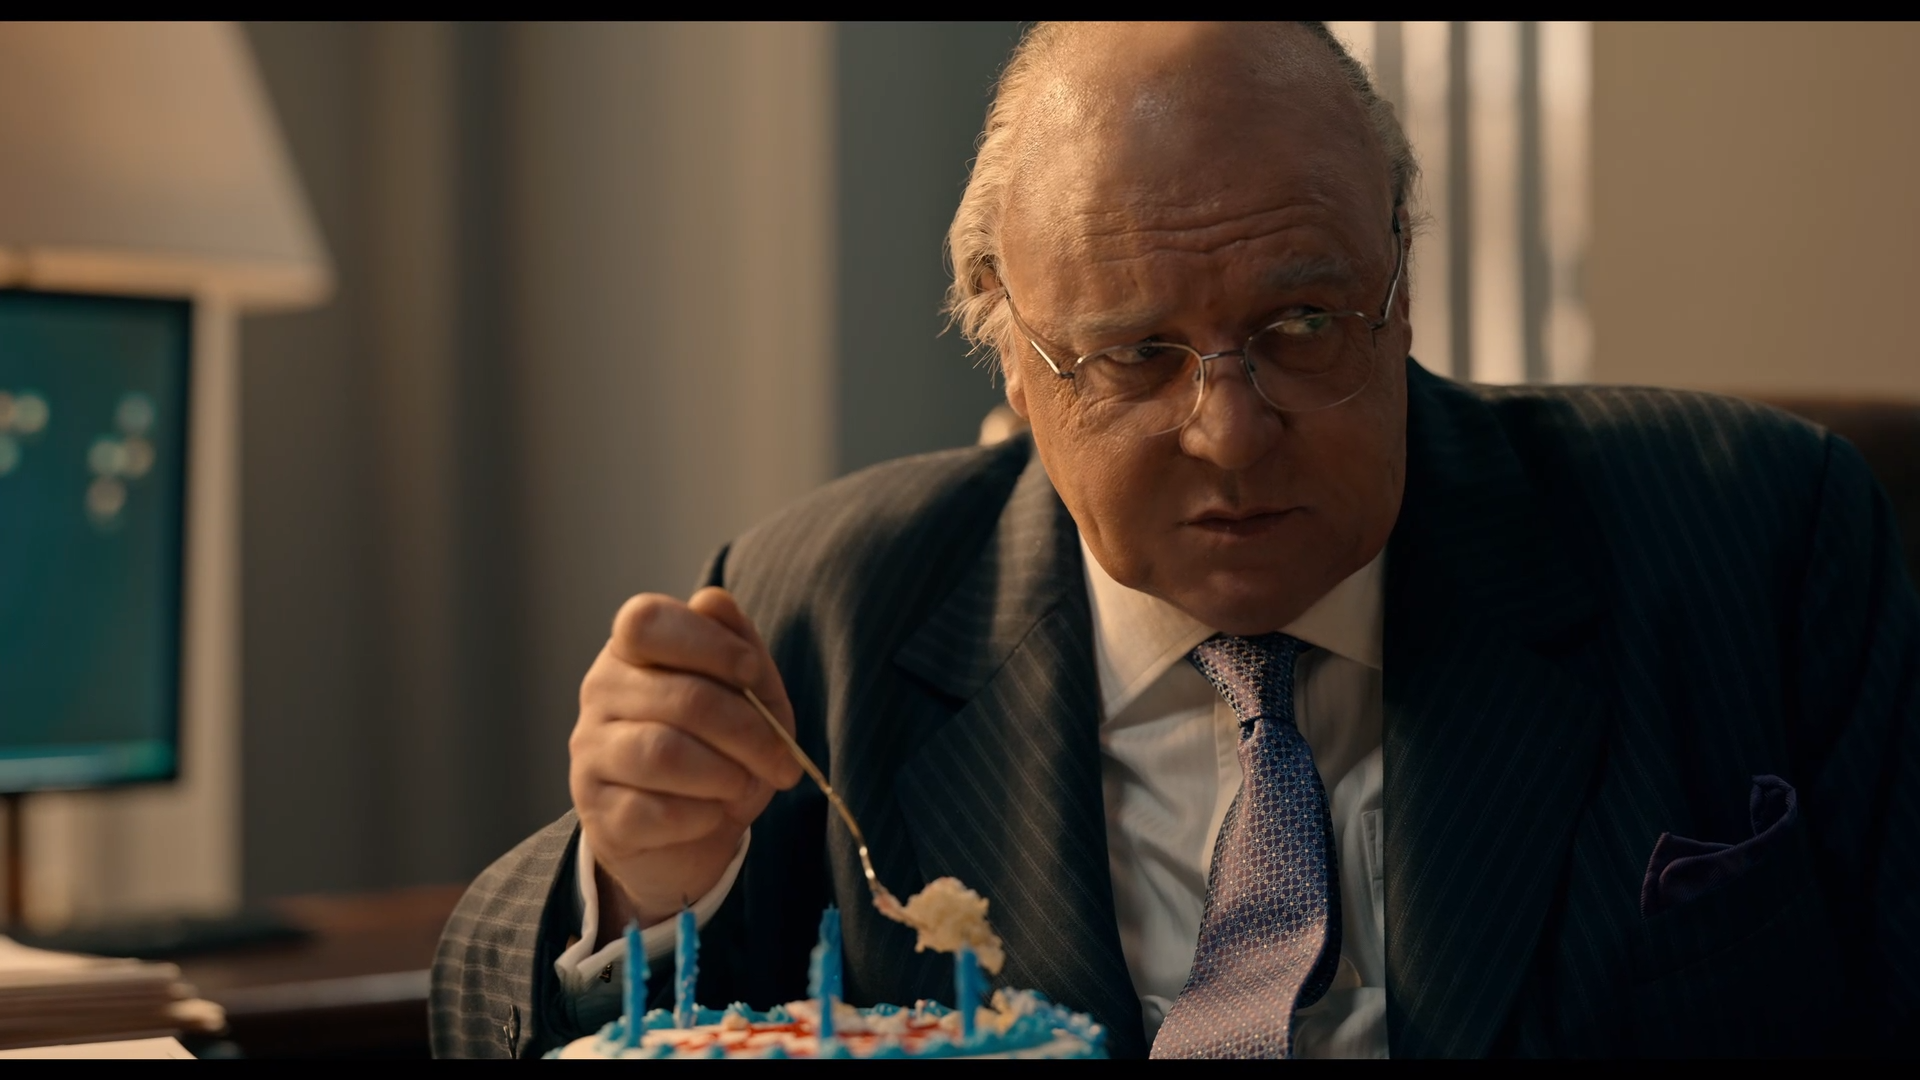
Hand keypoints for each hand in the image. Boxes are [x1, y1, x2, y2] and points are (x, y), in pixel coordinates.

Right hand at [569, 586, 802, 932]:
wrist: (686, 837)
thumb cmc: (718, 749)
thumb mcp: (745, 695)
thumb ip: (736, 647)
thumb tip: (714, 601)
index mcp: (632, 650)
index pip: (647, 621)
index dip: (709, 643)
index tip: (753, 673)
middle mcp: (600, 693)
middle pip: (682, 698)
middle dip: (750, 732)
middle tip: (783, 762)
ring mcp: (591, 754)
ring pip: (665, 754)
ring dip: (726, 775)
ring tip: (744, 785)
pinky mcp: (599, 814)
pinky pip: (658, 812)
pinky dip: (703, 816)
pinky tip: (710, 814)